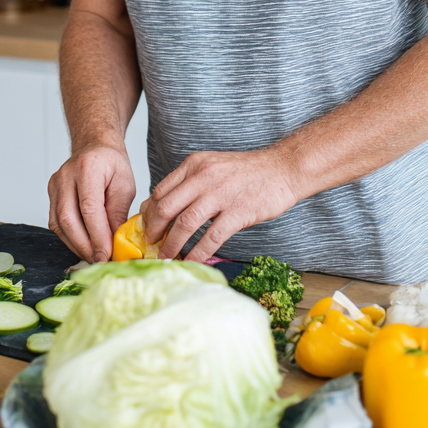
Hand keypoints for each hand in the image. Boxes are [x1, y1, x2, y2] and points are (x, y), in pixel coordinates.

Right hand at [48, 143, 134, 262]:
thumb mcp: (125, 185)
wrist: (95, 147)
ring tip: (94, 256)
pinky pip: (56, 222)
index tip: (106, 254)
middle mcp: (66, 176)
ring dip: (76, 245)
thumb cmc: (112, 164)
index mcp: (88, 168)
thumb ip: (118, 212)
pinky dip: (69, 238)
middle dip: (84, 245)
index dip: (97, 235)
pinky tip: (83, 245)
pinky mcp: (51, 194)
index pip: (89, 208)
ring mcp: (55, 185)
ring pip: (59, 223)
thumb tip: (113, 242)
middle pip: (68, 218)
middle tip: (100, 260)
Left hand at [142, 148, 300, 261]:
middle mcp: (204, 176)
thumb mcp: (212, 165)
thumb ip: (189, 182)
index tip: (146, 227)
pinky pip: (210, 238)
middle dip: (154, 230)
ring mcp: (221, 194)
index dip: (149, 212)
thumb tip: (162, 207)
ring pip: (185, 224)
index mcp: (195, 164)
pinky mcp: (238, 212)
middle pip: (166, 207)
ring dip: (171, 245)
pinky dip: (196, 254)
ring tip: (165, 257)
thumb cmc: (246, 172)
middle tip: (151, 244)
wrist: (282, 169)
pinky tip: (190, 262)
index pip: (160, 190)